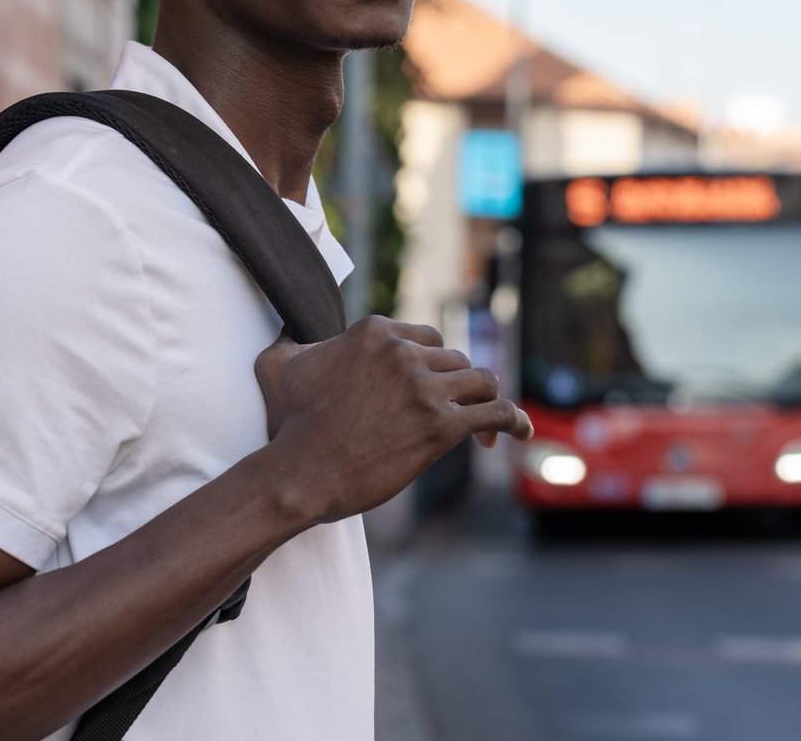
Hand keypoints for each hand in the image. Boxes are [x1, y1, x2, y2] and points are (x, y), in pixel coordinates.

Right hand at [254, 316, 532, 524]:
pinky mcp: (440, 426)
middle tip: (456, 414)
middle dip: (458, 387)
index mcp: (374, 332)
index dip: (435, 362)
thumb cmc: (287, 425)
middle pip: (454, 360)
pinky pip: (496, 413)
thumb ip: (288, 339)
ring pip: (480, 381)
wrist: (299, 473)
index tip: (434, 386)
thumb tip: (284, 327)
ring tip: (484, 426)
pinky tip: (522, 432)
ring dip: (486, 400)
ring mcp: (424, 388)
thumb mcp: (278, 367)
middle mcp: (402, 353)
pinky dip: (514, 422)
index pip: (426, 337)